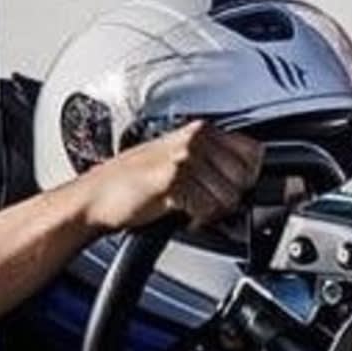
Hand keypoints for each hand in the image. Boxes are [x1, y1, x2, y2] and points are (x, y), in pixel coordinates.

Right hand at [66, 122, 263, 233]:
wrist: (96, 195)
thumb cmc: (132, 180)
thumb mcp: (178, 157)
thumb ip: (212, 160)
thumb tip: (249, 177)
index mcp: (200, 130)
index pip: (255, 152)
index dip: (246, 177)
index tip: (230, 188)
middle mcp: (196, 139)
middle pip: (246, 179)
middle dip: (228, 197)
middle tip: (205, 201)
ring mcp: (185, 158)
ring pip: (229, 198)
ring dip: (211, 210)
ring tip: (189, 207)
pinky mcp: (174, 180)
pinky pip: (208, 209)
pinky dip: (197, 219)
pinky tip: (180, 212)